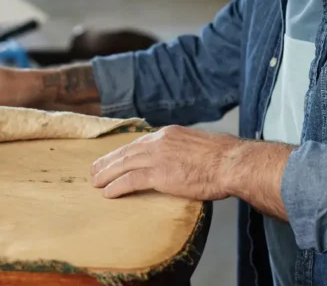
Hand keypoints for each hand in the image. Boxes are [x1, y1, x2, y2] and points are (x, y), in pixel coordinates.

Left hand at [90, 125, 241, 200]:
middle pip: (127, 151)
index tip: (114, 158)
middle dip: (108, 161)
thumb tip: (185, 160)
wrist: (232, 162)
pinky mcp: (160, 174)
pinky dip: (117, 186)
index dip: (124, 152)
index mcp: (170, 134)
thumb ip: (186, 151)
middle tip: (95, 170)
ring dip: (107, 174)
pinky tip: (109, 193)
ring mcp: (159, 157)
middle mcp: (160, 141)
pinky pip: (131, 180)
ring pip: (124, 164)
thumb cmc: (224, 158)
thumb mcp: (201, 146)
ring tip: (96, 182)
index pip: (140, 142)